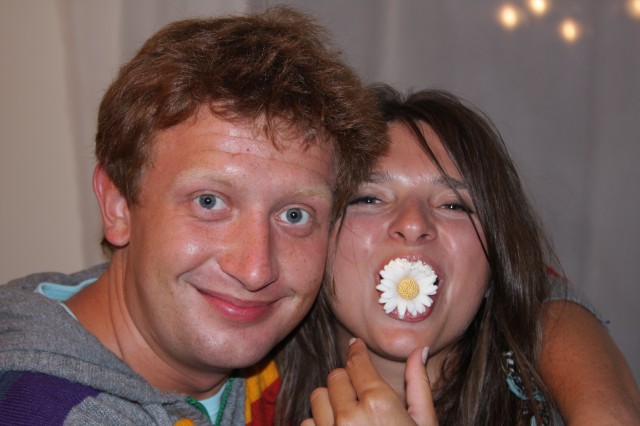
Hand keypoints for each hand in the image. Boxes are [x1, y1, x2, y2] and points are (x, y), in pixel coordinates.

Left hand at [301, 338, 437, 425]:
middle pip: (336, 376)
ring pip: (318, 397)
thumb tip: (420, 349)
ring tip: (351, 417)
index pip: (356, 362)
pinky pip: (308, 424)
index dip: (357, 352)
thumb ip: (418, 384)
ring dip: (331, 402)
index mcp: (378, 403)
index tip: (355, 346)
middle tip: (362, 394)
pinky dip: (320, 425)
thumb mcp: (425, 423)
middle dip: (348, 380)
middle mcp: (349, 416)